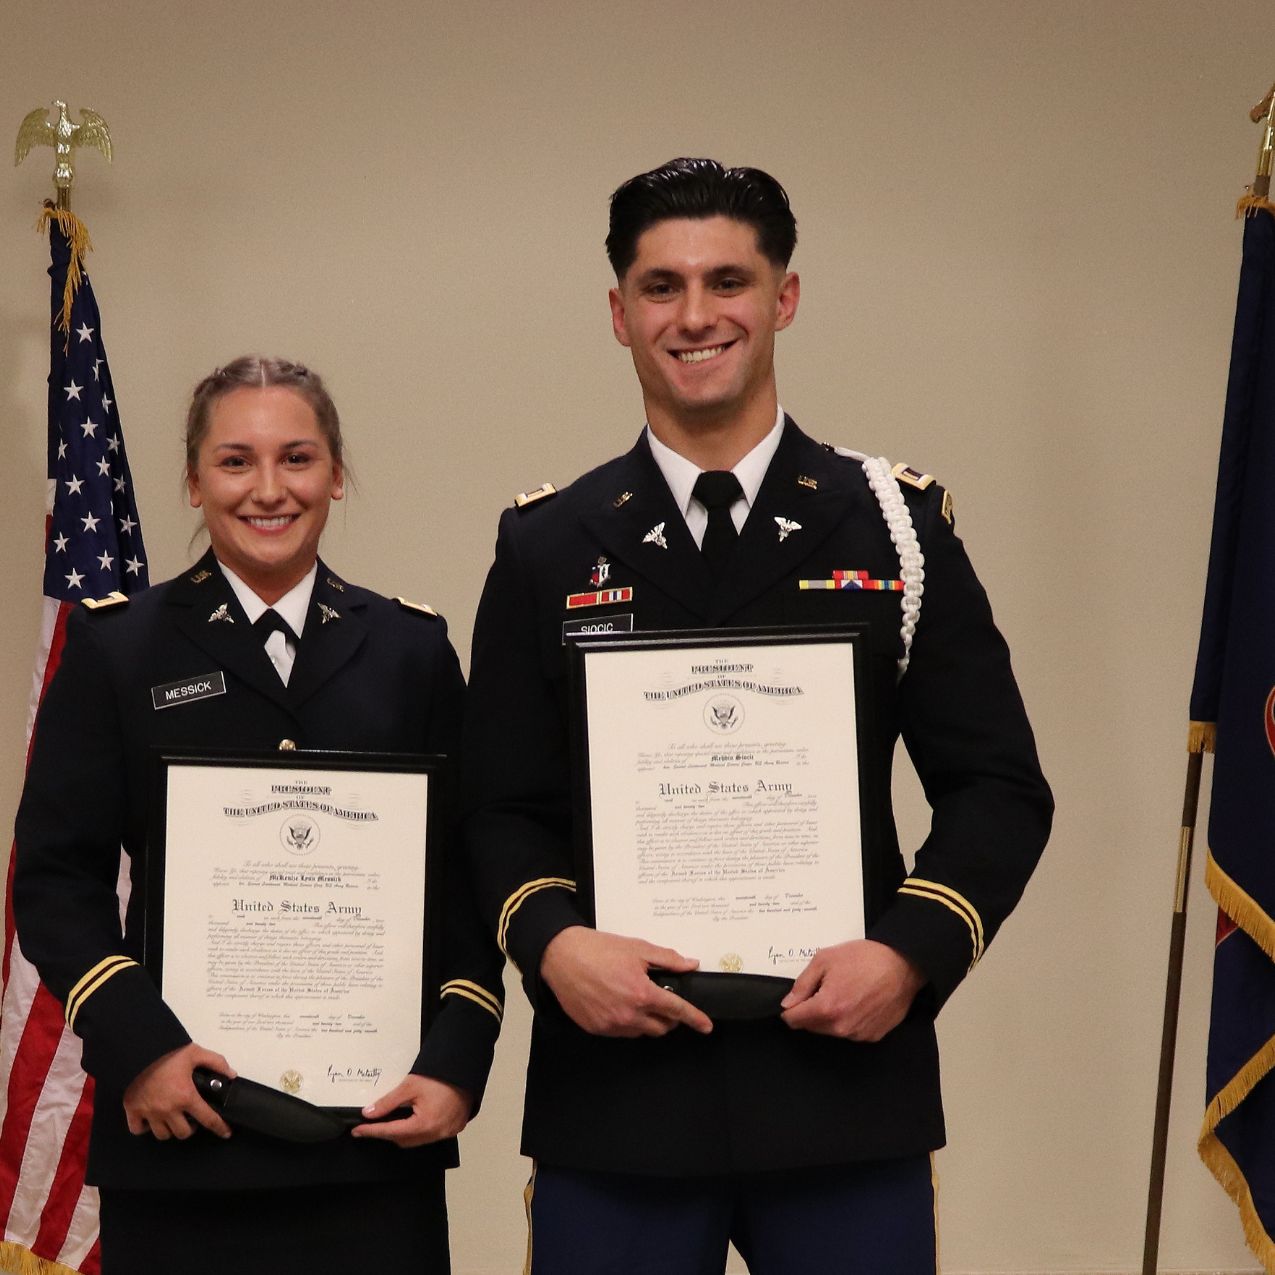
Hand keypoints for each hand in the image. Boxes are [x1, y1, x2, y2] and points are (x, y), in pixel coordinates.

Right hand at [122, 1042, 234, 1140]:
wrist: (139, 1050)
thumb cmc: (168, 1053)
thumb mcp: (195, 1052)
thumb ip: (216, 1062)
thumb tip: (231, 1074)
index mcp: (186, 1096)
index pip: (208, 1119)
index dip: (219, 1127)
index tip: (226, 1133)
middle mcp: (168, 1109)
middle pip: (183, 1133)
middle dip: (191, 1127)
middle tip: (192, 1117)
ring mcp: (149, 1112)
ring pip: (163, 1134)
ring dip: (170, 1129)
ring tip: (173, 1118)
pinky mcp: (132, 1110)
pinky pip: (138, 1129)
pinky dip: (145, 1128)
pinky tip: (151, 1118)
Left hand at [351, 1074, 472, 1147]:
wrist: (465, 1071)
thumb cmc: (440, 1077)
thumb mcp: (410, 1086)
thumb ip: (388, 1102)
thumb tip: (369, 1113)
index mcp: (425, 1124)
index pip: (391, 1132)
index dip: (373, 1131)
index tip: (358, 1131)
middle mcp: (436, 1133)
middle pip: (404, 1140)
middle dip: (386, 1133)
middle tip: (371, 1125)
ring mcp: (446, 1133)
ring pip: (416, 1141)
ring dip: (402, 1134)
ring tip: (391, 1122)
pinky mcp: (452, 1129)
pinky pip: (429, 1137)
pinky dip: (418, 1132)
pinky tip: (412, 1122)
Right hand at [539, 926, 712, 1037]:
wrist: (561, 956)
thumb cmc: (598, 949)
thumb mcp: (637, 948)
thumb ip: (668, 959)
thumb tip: (690, 965)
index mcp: (642, 993)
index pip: (677, 1010)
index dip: (695, 1018)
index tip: (706, 1026)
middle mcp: (628, 1014)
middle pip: (662, 1028)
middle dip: (669, 1017)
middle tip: (663, 1000)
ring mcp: (611, 1025)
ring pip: (642, 1032)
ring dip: (648, 1021)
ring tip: (638, 998)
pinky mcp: (596, 1029)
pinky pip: (621, 1033)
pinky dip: (628, 1023)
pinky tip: (620, 1004)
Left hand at [780, 940, 924, 1040]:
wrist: (903, 965)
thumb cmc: (864, 958)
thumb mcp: (825, 959)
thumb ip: (802, 984)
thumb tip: (788, 1004)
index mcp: (827, 1008)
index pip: (794, 1021)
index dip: (790, 1009)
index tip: (796, 999)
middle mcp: (842, 1027)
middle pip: (811, 1027)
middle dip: (811, 1011)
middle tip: (824, 989)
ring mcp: (859, 1034)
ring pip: (831, 1031)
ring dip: (830, 1017)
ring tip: (845, 992)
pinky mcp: (873, 1036)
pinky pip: (850, 1032)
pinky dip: (848, 1020)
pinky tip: (858, 1002)